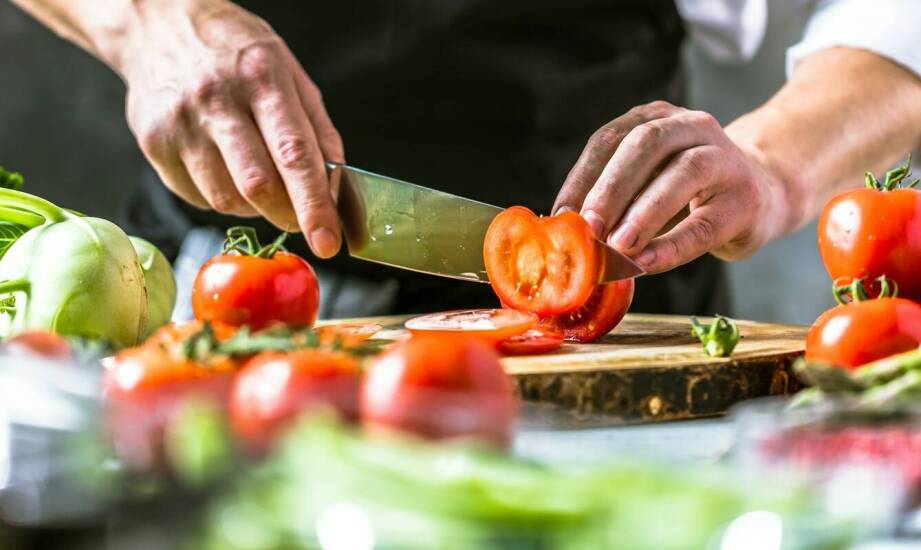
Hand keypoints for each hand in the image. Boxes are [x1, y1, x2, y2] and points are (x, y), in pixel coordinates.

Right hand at [119, 0, 342, 256]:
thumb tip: (334, 188)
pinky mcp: (153, 144)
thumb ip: (317, 131)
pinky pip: (198, 198)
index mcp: (261, 78)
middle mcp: (216, 100)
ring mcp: (179, 124)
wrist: (158, 25)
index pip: (294, 155)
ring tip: (257, 177)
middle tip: (299, 218)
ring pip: (226, 200)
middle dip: (287, 215)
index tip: (328, 242)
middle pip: (257, 186)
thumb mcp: (290, 73)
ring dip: (254, 207)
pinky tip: (224, 168)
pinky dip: (221, 197)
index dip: (313, 205)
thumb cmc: (234, 51)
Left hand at [553, 101, 790, 273]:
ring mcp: (724, 158)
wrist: (763, 194)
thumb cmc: (687, 193)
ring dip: (643, 212)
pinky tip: (646, 263)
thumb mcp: (647, 182)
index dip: (582, 176)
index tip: (560, 214)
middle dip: (611, 187)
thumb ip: (612, 199)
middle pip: (646, 145)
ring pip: (682, 174)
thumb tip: (564, 230)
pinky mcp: (745, 199)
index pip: (610, 139)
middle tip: (587, 226)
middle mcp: (692, 127)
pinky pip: (705, 223)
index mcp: (656, 118)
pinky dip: (672, 245)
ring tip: (616, 246)